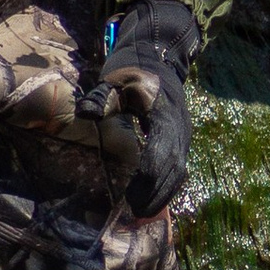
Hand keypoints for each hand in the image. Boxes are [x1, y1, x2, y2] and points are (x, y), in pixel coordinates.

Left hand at [84, 0, 198, 217]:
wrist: (159, 56)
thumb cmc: (132, 70)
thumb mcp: (114, 79)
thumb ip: (101, 97)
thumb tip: (86, 113)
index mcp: (164, 114)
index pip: (161, 152)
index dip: (148, 178)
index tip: (131, 197)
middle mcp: (180, 127)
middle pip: (174, 167)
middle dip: (156, 193)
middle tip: (136, 214)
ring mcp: (184, 134)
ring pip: (180, 170)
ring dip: (164, 193)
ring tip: (144, 212)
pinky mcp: (182, 138)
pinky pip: (179, 167)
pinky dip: (167, 185)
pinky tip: (152, 198)